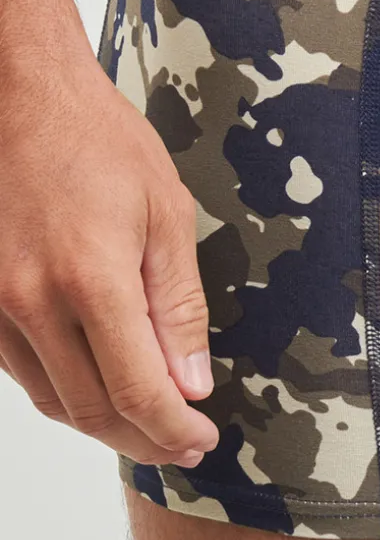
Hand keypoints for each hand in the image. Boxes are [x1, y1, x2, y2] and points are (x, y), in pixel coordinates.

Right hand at [0, 45, 218, 465]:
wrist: (20, 97)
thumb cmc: (98, 141)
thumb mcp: (165, 215)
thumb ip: (178, 307)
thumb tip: (190, 383)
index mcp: (89, 280)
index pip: (136, 391)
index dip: (172, 430)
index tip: (200, 440)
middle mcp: (30, 302)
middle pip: (90, 409)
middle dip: (142, 438)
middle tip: (183, 442)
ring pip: (50, 398)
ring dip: (101, 421)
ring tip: (149, 421)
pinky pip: (20, 369)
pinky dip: (63, 389)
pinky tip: (98, 382)